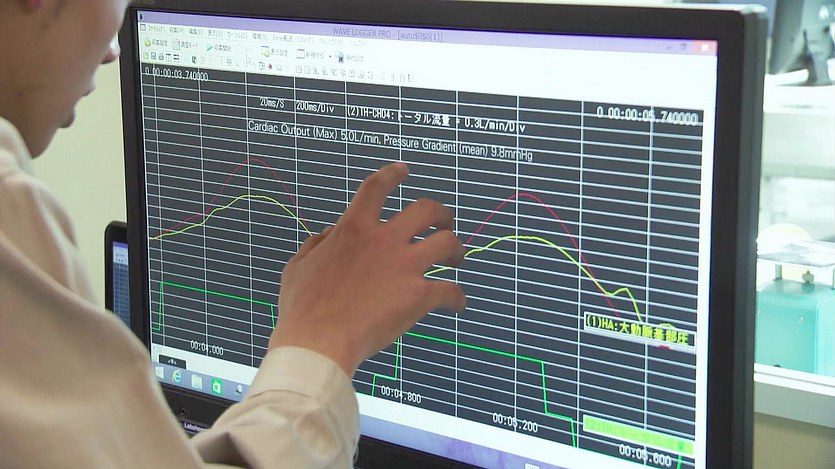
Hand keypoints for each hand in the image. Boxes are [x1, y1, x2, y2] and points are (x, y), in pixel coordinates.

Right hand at [268, 163, 465, 375]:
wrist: (318, 343)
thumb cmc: (302, 309)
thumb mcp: (297, 267)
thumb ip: (315, 245)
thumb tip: (327, 234)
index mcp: (354, 230)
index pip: (376, 188)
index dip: (392, 174)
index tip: (403, 170)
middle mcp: (384, 241)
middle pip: (427, 210)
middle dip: (441, 214)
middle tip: (444, 224)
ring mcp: (404, 267)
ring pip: (448, 242)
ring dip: (456, 248)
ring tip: (456, 259)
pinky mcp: (418, 296)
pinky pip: (451, 290)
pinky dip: (458, 297)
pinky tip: (457, 304)